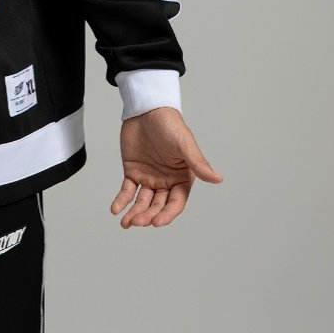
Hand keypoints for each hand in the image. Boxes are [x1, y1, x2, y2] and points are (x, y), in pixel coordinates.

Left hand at [110, 106, 222, 227]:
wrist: (146, 109)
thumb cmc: (170, 124)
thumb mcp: (185, 144)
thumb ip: (198, 164)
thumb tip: (218, 179)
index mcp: (182, 178)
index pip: (176, 202)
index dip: (167, 214)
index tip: (156, 222)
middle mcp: (166, 181)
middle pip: (158, 205)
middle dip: (148, 215)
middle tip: (137, 222)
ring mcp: (149, 177)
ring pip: (142, 201)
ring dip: (134, 213)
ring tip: (126, 223)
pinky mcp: (133, 172)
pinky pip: (127, 190)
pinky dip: (121, 201)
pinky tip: (115, 210)